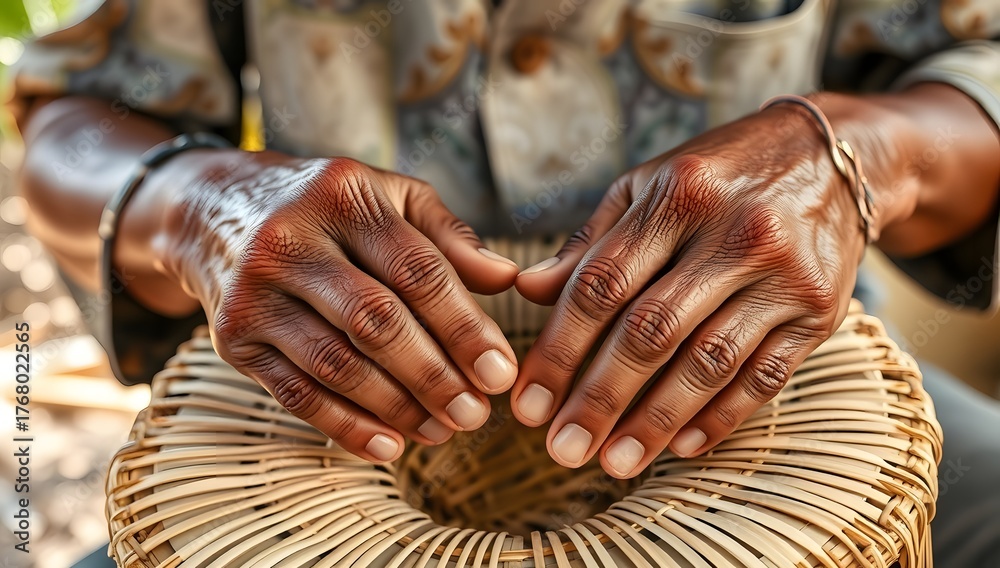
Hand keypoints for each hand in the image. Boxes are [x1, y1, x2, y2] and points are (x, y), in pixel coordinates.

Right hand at [159, 153, 519, 461]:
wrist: (213, 209)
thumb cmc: (324, 204)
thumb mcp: (388, 195)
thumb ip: (448, 235)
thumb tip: (506, 278)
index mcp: (342, 196)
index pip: (416, 270)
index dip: (464, 327)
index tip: (500, 371)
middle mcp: (290, 240)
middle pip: (376, 321)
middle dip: (433, 376)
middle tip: (477, 413)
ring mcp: (255, 292)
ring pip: (336, 364)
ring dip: (397, 407)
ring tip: (443, 430)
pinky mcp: (232, 336)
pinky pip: (294, 393)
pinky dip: (344, 426)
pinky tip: (388, 445)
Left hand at [512, 99, 873, 477]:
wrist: (832, 159)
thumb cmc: (718, 175)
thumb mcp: (648, 185)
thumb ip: (591, 241)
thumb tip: (527, 290)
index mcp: (678, 196)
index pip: (603, 284)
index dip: (559, 349)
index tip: (527, 403)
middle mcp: (735, 233)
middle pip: (652, 331)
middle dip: (600, 399)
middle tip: (562, 449)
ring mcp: (784, 275)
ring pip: (709, 363)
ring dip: (655, 421)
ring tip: (614, 463)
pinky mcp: (822, 310)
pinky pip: (766, 376)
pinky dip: (720, 417)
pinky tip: (679, 448)